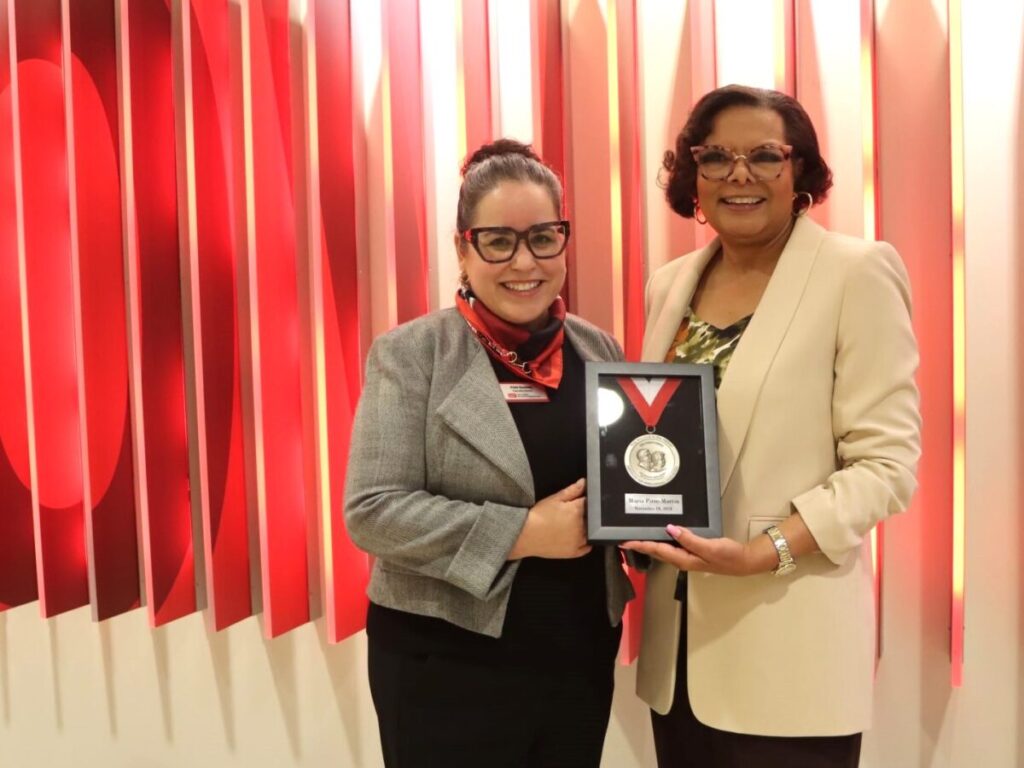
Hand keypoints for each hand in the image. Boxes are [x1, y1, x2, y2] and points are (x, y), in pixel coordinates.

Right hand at [508, 478, 591, 559]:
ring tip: (568, 526)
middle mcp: (581, 526)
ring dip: (585, 528)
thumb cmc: (537, 517)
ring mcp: (578, 541)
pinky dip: (586, 543)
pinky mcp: (574, 552)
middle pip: (591, 517)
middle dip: (584, 514)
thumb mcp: (554, 499)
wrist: (524, 535)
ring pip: (590, 532)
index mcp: (577, 510)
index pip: (589, 502)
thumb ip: (572, 490)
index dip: (583, 501)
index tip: (577, 502)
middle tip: (569, 515)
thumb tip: (584, 483)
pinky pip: (587, 548)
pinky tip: (577, 538)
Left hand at [620, 524, 760, 575]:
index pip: (657, 550)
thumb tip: (670, 529)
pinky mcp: (691, 551)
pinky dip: (661, 541)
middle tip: (623, 539)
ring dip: (648, 544)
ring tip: (635, 537)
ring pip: (662, 549)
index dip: (640, 545)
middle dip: (639, 545)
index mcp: (683, 559)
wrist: (744, 561)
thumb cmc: (728, 556)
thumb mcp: (710, 547)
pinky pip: (671, 546)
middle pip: (655, 551)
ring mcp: (686, 556)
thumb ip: (689, 539)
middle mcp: (681, 559)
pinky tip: (659, 534)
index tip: (624, 542)